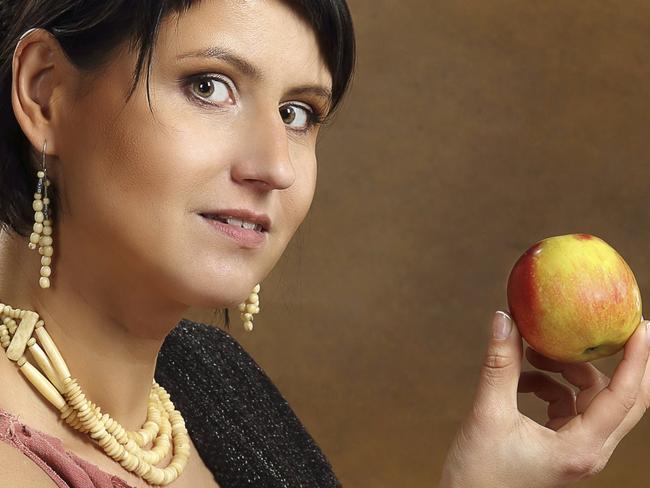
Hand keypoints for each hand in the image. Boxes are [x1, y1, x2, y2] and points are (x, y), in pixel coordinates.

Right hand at [438, 311, 649, 487]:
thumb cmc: (479, 476)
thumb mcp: (487, 415)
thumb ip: (500, 365)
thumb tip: (505, 319)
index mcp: (580, 448)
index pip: (623, 397)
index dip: (637, 359)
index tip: (641, 324)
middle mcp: (588, 451)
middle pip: (624, 399)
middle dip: (621, 361)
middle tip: (613, 325)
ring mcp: (577, 449)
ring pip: (592, 399)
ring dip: (567, 371)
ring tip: (532, 352)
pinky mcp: (562, 446)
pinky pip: (569, 406)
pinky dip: (550, 386)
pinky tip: (522, 380)